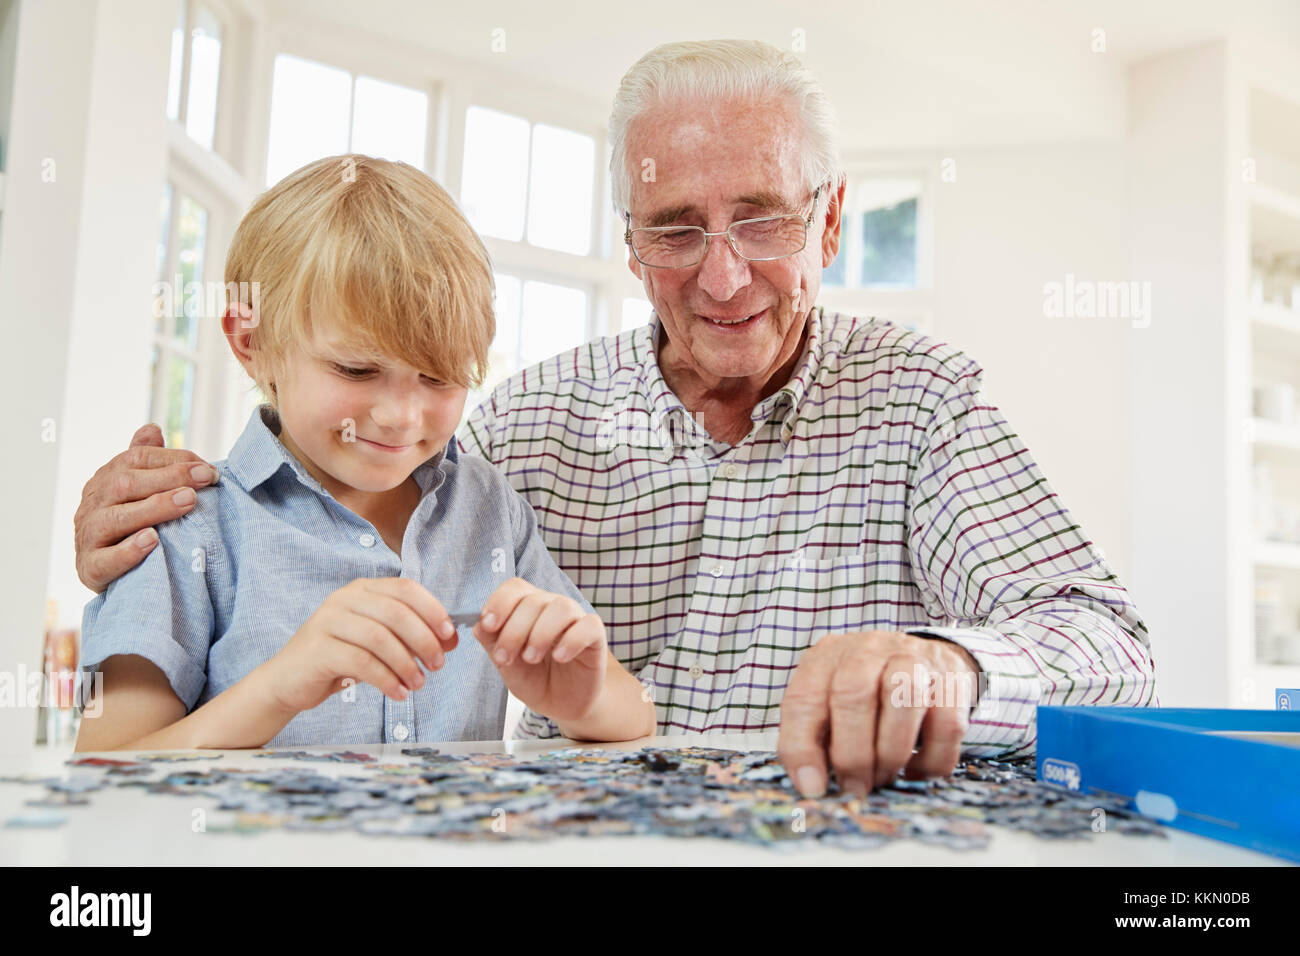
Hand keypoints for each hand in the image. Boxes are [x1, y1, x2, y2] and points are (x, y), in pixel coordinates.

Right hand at [74, 424, 219, 592]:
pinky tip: (152, 541)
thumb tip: (152, 429)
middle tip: (206, 479)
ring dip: (155, 508)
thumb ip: (144, 461)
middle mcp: (93, 504)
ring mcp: (88, 536)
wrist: (109, 574)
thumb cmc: (130, 526)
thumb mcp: (136, 491)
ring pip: (115, 518)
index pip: (136, 459)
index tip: (207, 468)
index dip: (173, 459)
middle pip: (126, 483)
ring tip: (188, 501)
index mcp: (106, 480)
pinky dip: (129, 551)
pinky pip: (105, 560)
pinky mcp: (90, 568)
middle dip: (170, 478)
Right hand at [262, 578, 460, 715]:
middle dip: (425, 640)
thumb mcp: (376, 642)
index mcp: (362, 589)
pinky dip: (386, 679)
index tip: (450, 635)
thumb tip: (451, 639)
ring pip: (381, 638)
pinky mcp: (318, 649)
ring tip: (418, 684)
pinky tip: (398, 693)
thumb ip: (408, 635)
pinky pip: (362, 662)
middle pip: (397, 613)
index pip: (406, 588)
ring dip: (407, 664)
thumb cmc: (338, 659)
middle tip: (438, 664)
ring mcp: (328, 621)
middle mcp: (344, 599)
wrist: (287, 681)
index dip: (433, 610)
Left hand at [472, 578, 606, 722]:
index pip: (515, 588)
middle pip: (534, 600)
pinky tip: (559, 658)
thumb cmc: (535, 680)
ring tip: (530, 659)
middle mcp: (552, 607)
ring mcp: (576, 619)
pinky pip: (588, 626)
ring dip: (540, 633)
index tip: (488, 626)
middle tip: (504, 658)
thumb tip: (479, 624)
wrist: (563, 705)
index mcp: (528, 607)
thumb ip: (492, 643)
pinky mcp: (595, 636)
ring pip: (561, 607)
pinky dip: (571, 640)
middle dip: (513, 631)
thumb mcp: (507, 665)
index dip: (499, 602)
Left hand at [777, 630, 978, 797]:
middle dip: (852, 754)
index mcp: (827, 657)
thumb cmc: (866, 694)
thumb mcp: (829, 705)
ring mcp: (914, 660)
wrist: (922, 660)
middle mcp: (868, 650)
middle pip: (853, 693)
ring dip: (890, 753)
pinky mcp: (953, 681)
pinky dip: (930, 759)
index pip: (804, 698)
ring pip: (903, 699)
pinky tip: (914, 768)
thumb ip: (813, 739)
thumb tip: (811, 786)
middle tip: (855, 787)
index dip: (803, 747)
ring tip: (883, 777)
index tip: (813, 787)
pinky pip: (947, 725)